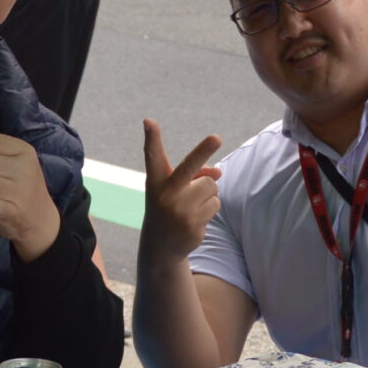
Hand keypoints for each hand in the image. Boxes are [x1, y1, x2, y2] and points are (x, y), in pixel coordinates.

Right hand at [139, 119, 222, 263]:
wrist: (160, 245)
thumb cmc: (168, 206)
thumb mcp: (175, 188)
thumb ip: (195, 175)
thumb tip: (219, 173)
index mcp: (156, 181)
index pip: (153, 156)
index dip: (152, 138)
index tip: (149, 122)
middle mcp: (166, 194)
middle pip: (190, 167)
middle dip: (203, 151)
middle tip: (217, 137)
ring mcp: (180, 210)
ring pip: (211, 186)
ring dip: (207, 194)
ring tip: (191, 206)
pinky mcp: (193, 224)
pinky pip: (215, 203)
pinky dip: (209, 208)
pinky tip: (194, 218)